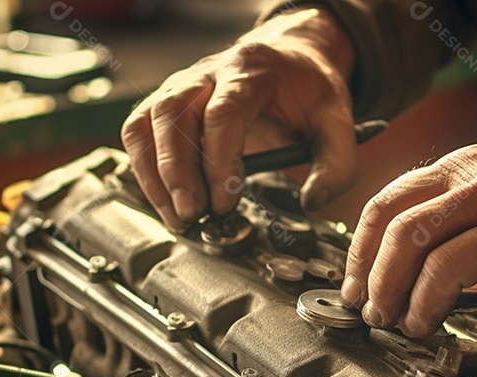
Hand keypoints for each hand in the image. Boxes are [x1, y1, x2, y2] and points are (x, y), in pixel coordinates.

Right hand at [121, 8, 355, 230]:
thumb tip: (312, 203)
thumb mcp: (338, 122)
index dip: (218, 161)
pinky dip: (143, 168)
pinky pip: (139, 132)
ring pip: (147, 123)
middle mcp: (207, 74)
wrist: (290, 60)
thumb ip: (337, 165)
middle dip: (177, 171)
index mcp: (250, 72)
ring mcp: (181, 86)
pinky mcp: (167, 104)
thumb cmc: (308, 90)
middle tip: (193, 215)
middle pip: (173, 114)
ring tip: (177, 216)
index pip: (222, 114)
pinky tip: (164, 201)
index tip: (226, 200)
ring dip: (154, 175)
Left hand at [340, 144, 476, 336]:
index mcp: (462, 168)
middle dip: (366, 271)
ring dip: (389, 288)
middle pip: (388, 218)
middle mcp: (470, 173)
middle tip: (366, 309)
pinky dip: (426, 300)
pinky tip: (426, 322)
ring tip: (391, 320)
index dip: (361, 247)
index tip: (354, 283)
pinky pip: (447, 267)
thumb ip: (457, 241)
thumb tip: (417, 283)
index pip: (389, 200)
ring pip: (409, 239)